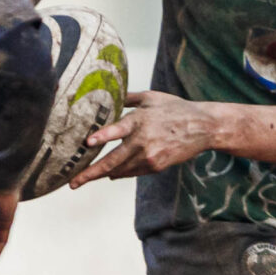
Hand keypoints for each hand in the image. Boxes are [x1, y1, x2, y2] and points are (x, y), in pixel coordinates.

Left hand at [69, 90, 218, 187]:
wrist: (203, 127)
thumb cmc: (175, 109)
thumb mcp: (151, 97)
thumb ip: (127, 98)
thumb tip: (106, 93)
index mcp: (140, 120)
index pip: (118, 130)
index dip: (103, 136)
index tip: (88, 143)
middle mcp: (143, 141)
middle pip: (113, 161)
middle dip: (90, 173)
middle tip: (73, 182)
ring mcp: (150, 156)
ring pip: (120, 170)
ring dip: (102, 174)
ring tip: (84, 178)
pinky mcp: (157, 166)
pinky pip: (133, 172)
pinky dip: (120, 172)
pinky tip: (110, 173)